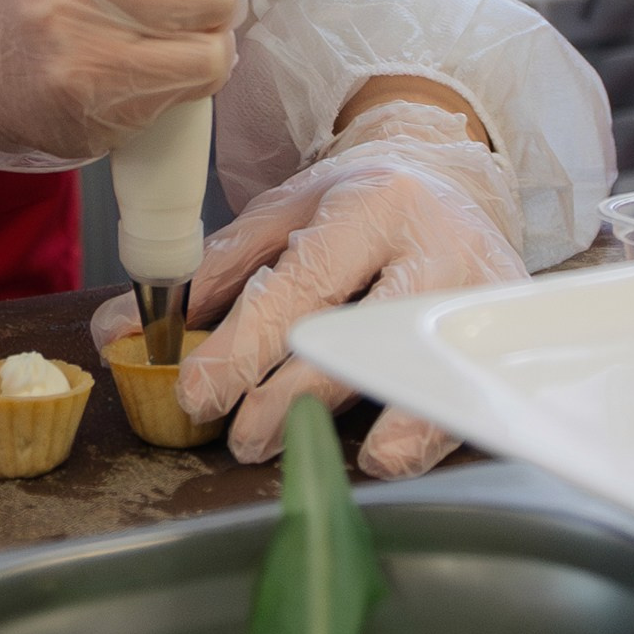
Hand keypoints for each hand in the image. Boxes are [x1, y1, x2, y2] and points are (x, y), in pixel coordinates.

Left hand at [174, 100, 527, 467]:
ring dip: (365, 419)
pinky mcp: (508, 336)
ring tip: (311, 453)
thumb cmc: (361, 205)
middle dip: (291, 395)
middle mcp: (432, 245)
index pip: (301, 283)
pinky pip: (470, 393)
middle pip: (359, 331)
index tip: (198, 391)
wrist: (456, 180)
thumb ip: (215, 270)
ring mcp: (480, 294)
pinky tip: (393, 453)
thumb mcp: (287, 213)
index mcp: (370, 205)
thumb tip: (124, 330)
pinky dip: (431, 430)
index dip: (246, 345)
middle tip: (243, 438)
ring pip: (422, 364)